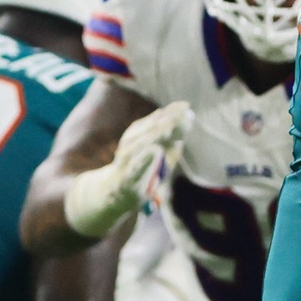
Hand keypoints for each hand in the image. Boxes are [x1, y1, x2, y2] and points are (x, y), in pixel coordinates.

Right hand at [65, 101, 190, 238]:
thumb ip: (173, 138)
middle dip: (167, 122)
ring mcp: (125, 161)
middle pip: (149, 131)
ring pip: (140, 145)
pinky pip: (135, 167)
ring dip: (156, 135)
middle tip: (185, 114)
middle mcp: (129, 145)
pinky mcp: (125, 178)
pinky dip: (144, 159)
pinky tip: (155, 151)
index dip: (170, 113)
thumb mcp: (159, 154)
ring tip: (172, 127)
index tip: (187, 106)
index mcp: (137, 136)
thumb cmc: (141, 173)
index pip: (154, 121)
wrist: (113, 195)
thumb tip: (187, 118)